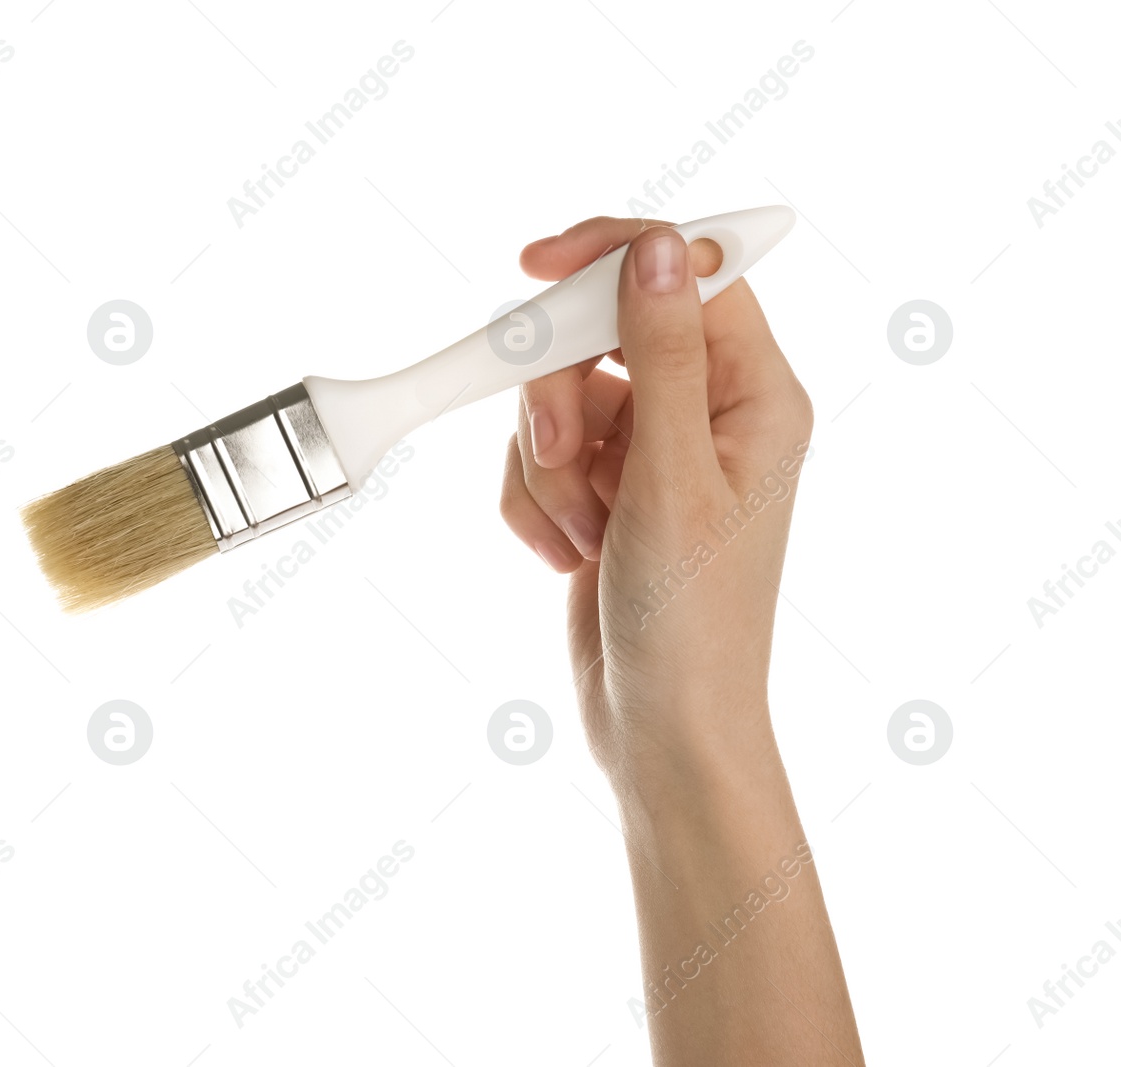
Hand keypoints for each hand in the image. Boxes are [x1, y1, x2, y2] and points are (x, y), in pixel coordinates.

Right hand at [498, 216, 813, 790]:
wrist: (659, 728)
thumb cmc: (691, 622)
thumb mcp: (671, 481)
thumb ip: (660, 357)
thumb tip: (659, 247)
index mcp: (754, 396)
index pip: (687, 272)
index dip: (611, 255)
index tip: (537, 266)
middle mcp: (705, 413)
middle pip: (600, 333)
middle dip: (560, 398)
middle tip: (563, 455)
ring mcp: (649, 452)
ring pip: (557, 396)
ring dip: (546, 466)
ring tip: (582, 533)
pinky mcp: (601, 489)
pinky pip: (535, 453)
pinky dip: (533, 502)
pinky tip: (567, 554)